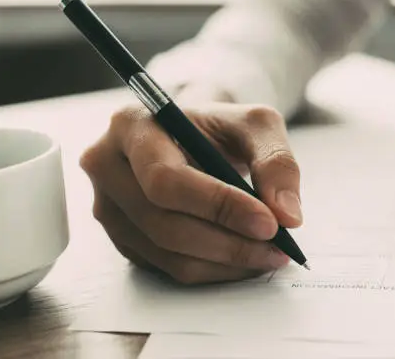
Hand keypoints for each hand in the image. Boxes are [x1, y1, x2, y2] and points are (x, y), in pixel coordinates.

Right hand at [80, 102, 302, 283]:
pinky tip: (245, 258)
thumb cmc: (220, 126)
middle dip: (228, 242)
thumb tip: (287, 215)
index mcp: (131, 125)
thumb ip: (276, 161)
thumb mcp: (256, 125)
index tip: (269, 222)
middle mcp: (107, 166)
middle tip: (277, 246)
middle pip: (162, 223)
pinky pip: (167, 267)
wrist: (194, 136)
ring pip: (167, 253)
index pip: (166, 178)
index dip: (218, 206)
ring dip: (226, 262)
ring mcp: (109, 206)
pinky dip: (213, 269)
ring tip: (270, 254)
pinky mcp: (123, 237)